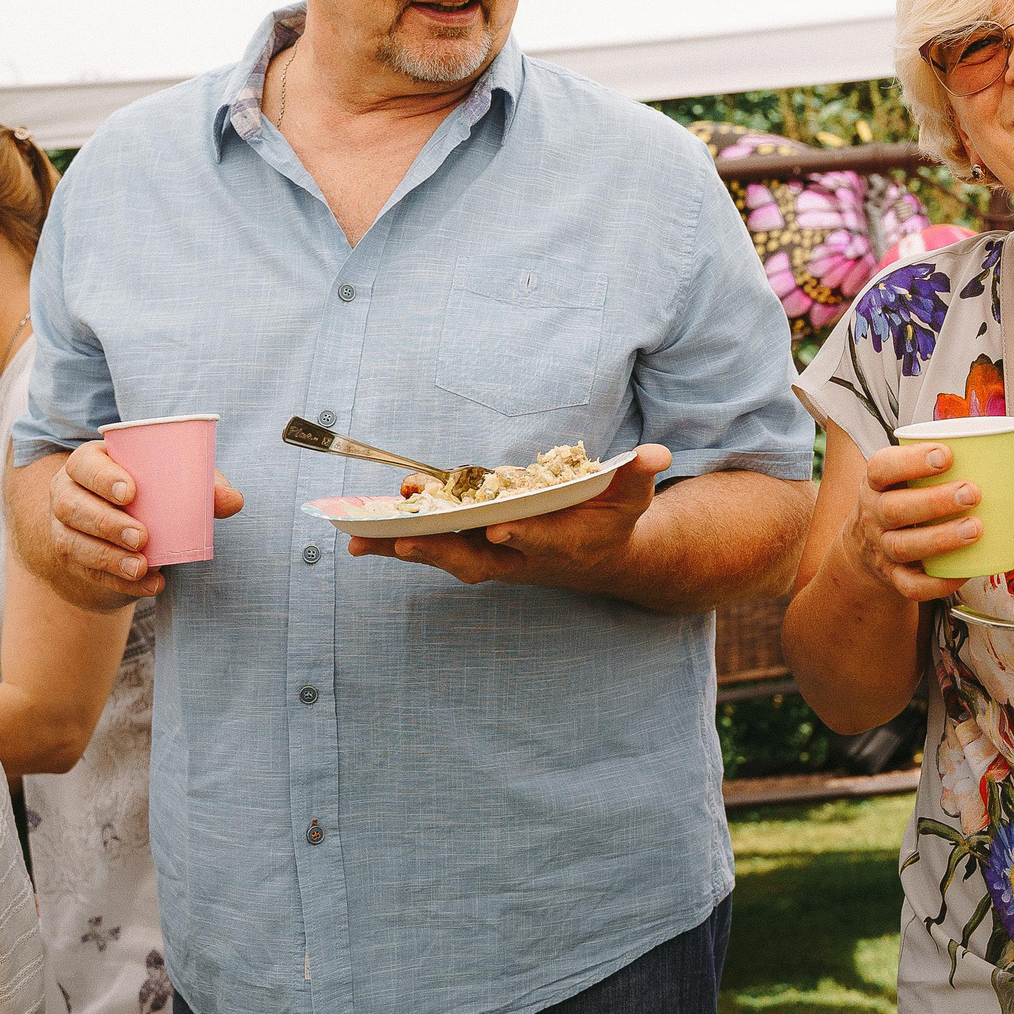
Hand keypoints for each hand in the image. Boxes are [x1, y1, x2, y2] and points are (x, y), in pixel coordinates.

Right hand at [44, 440, 244, 603]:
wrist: (125, 531)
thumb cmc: (153, 493)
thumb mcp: (177, 483)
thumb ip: (205, 487)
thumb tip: (233, 500)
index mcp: (90, 463)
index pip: (85, 464)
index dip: (102, 477)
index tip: (131, 492)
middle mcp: (68, 492)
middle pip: (72, 505)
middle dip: (105, 522)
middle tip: (142, 536)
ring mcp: (63, 528)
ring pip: (71, 542)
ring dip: (107, 557)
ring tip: (142, 566)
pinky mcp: (72, 560)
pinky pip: (88, 574)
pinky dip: (119, 583)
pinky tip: (149, 585)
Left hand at [344, 444, 672, 585]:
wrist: (599, 560)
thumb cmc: (613, 521)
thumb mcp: (632, 496)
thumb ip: (639, 475)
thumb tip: (657, 453)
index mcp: (559, 542)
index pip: (537, 541)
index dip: (520, 537)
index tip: (500, 530)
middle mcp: (518, 556)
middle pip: (474, 558)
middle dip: (440, 549)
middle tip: (404, 541)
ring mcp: (490, 556)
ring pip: (441, 554)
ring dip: (401, 546)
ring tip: (358, 538)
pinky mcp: (469, 548)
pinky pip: (428, 544)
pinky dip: (394, 540)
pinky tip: (356, 533)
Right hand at [831, 441, 982, 605]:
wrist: (864, 547)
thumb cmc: (898, 501)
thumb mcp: (900, 477)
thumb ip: (933, 465)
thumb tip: (994, 449)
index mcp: (876, 484)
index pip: (882, 468)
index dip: (911, 461)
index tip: (946, 454)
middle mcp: (874, 516)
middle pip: (894, 509)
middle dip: (935, 501)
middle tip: (972, 493)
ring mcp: (882, 548)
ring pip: (904, 547)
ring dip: (941, 538)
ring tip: (975, 528)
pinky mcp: (894, 577)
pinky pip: (912, 586)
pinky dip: (938, 583)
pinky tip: (964, 571)